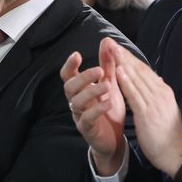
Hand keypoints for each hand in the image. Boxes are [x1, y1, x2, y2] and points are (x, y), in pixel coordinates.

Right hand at [61, 38, 126, 175]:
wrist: (114, 140)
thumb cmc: (109, 110)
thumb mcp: (110, 85)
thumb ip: (108, 65)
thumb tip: (106, 41)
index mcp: (79, 90)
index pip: (67, 75)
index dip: (69, 65)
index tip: (76, 55)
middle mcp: (75, 101)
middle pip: (69, 87)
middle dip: (83, 77)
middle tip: (99, 70)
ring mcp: (79, 115)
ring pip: (76, 102)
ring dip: (91, 91)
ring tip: (107, 86)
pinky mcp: (87, 129)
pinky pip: (87, 118)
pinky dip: (97, 109)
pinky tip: (109, 102)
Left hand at [115, 50, 181, 176]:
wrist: (176, 153)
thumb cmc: (167, 133)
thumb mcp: (165, 108)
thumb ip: (158, 94)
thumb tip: (156, 79)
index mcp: (163, 91)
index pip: (144, 70)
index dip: (130, 57)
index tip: (117, 47)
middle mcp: (160, 93)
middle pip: (139, 70)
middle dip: (124, 55)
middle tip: (110, 42)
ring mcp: (155, 102)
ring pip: (137, 78)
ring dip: (123, 63)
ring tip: (111, 50)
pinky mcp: (148, 113)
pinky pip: (135, 94)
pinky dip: (126, 81)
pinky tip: (118, 71)